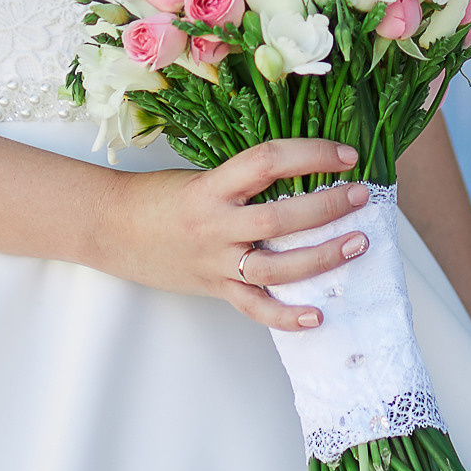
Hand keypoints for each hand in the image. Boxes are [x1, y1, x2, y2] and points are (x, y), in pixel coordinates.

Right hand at [93, 138, 371, 331]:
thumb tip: (302, 172)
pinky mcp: (214, 289)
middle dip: (328, 207)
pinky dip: (286, 316)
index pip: (268, 161)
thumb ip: (244, 179)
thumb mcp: (201, 175)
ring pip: (276, 267)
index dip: (310, 155)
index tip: (345, 154)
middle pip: (281, 218)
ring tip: (356, 244)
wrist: (109, 228)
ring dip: (321, 257)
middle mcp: (216, 225)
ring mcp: (216, 261)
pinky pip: (254, 308)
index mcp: (212, 186)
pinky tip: (317, 314)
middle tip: (361, 196)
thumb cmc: (156, 197)